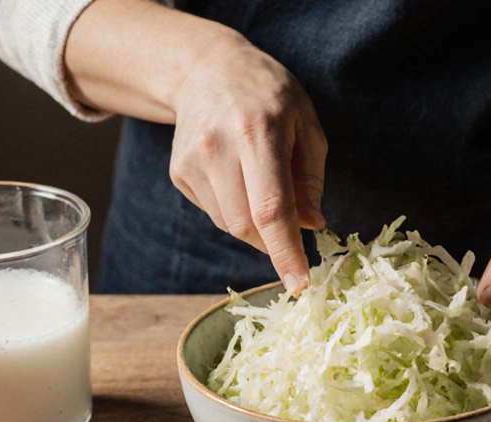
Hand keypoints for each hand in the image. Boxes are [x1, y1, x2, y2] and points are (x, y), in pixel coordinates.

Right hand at [168, 34, 326, 291]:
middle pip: (247, 225)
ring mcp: (193, 161)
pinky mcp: (179, 172)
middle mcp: (219, 148)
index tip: (300, 285)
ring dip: (256, 226)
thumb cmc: (269, 94)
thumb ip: (311, 178)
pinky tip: (239, 178)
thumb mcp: (306, 123)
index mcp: (258, 133)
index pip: (271, 208)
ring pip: (230, 224)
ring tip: (264, 188)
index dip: (286, 252)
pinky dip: (236, 210)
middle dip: (274, 243)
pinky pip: (215, 212)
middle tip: (292, 233)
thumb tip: (312, 226)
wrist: (206, 68)